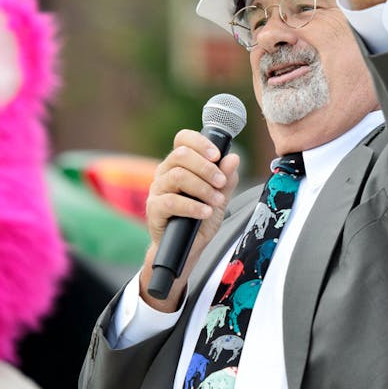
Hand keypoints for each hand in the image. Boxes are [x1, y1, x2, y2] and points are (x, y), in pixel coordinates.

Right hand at [140, 130, 239, 309]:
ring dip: (202, 187)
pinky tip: (205, 212)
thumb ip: (226, 179)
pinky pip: (171, 201)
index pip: (183, 139)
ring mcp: (157, 190)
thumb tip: (233, 158)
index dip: (200, 142)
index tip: (217, 155)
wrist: (189, 249)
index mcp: (180, 164)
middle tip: (221, 182)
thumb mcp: (220, 198)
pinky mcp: (154, 209)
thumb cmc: (201, 220)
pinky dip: (192, 206)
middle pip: (180, 155)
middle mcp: (165, 173)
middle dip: (206, 167)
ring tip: (217, 201)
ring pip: (177, 176)